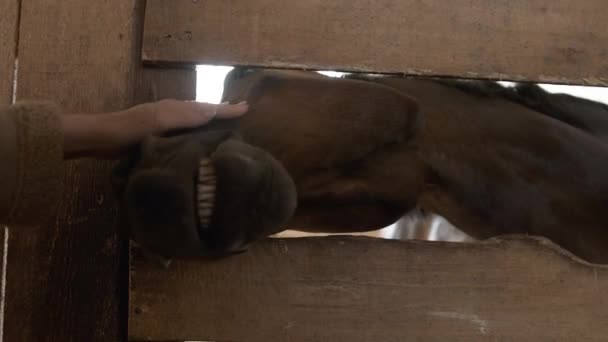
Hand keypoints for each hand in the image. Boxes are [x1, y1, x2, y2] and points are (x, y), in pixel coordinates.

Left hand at [61, 100, 248, 158]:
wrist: (103, 138)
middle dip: (221, 111)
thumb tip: (214, 111)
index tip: (247, 108)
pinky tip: (196, 140)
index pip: (208, 107)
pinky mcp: (157, 134)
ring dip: (210, 120)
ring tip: (224, 124)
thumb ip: (187, 116)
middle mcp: (173, 112)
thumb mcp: (162, 121)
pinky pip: (185, 130)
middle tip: (240, 114)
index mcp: (176, 108)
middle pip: (202, 110)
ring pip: (194, 119)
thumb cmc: (132, 129)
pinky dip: (196, 131)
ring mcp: (164, 122)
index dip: (227, 109)